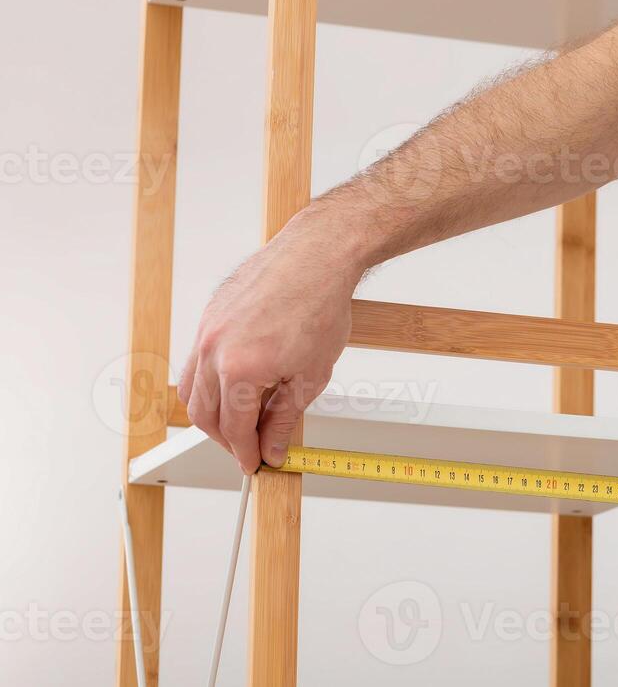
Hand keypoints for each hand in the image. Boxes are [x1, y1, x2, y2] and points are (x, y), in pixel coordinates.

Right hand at [177, 209, 362, 473]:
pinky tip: (234, 387)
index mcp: (240, 370)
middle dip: (227, 439)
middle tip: (250, 448)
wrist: (317, 257)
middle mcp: (213, 350)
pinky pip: (195, 361)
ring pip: (192, 390)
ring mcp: (206, 331)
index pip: (234, 429)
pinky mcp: (208, 316)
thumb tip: (271, 449)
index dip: (245, 453)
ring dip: (212, 413)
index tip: (255, 465)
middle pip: (205, 415)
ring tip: (241, 421)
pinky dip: (209, 382)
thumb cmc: (321, 307)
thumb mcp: (311, 375)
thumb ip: (285, 419)